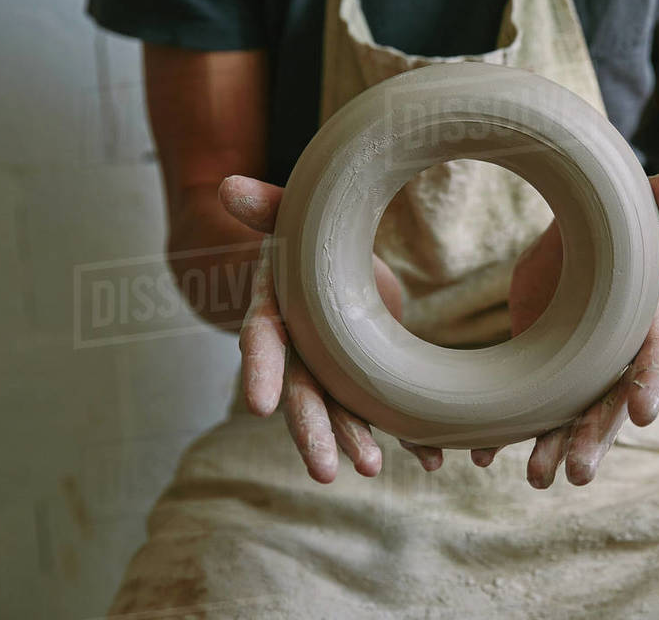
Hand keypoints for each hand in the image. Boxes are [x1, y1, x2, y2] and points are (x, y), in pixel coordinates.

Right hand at [220, 175, 407, 482]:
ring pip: (341, 411)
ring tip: (371, 468)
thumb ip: (266, 207)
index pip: (261, 343)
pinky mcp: (365, 378)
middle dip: (311, 432)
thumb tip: (227, 187)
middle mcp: (298, 351)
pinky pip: (384, 411)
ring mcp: (331, 371)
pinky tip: (431, 458)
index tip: (257, 407)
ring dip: (354, 440)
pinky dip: (407, 435)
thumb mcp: (290, 220)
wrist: (335, 255)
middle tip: (323, 472)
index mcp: (275, 312)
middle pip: (301, 394)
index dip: (259, 372)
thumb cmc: (307, 237)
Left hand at [463, 173, 658, 487]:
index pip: (655, 359)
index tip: (645, 414)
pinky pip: (528, 413)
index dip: (650, 384)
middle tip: (578, 474)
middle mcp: (613, 362)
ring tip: (534, 479)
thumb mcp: (629, 220)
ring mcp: (578, 375)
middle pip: (609, 406)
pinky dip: (506, 436)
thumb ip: (654, 206)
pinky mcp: (544, 378)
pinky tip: (484, 457)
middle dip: (595, 440)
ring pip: (568, 420)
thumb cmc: (610, 235)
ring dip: (552, 449)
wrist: (575, 249)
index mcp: (642, 327)